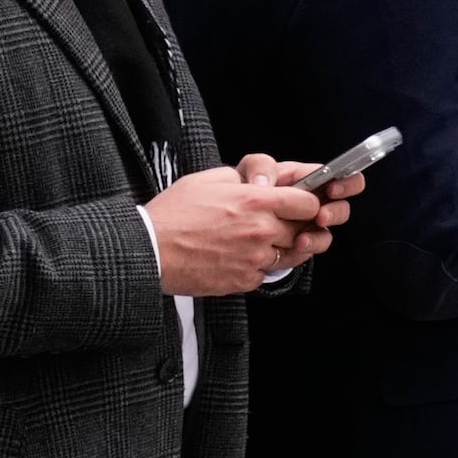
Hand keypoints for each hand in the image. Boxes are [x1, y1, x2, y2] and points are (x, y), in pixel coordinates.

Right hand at [147, 158, 338, 296]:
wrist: (148, 250)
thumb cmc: (172, 214)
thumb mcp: (207, 179)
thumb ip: (241, 178)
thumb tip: (260, 182)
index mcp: (256, 201)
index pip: (309, 204)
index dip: (306, 204)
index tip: (297, 205)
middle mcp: (262, 230)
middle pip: (302, 231)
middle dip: (293, 226)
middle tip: (273, 224)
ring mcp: (255, 258)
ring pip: (290, 256)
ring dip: (279, 249)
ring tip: (254, 242)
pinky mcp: (244, 280)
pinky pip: (265, 275)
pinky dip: (257, 268)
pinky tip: (238, 258)